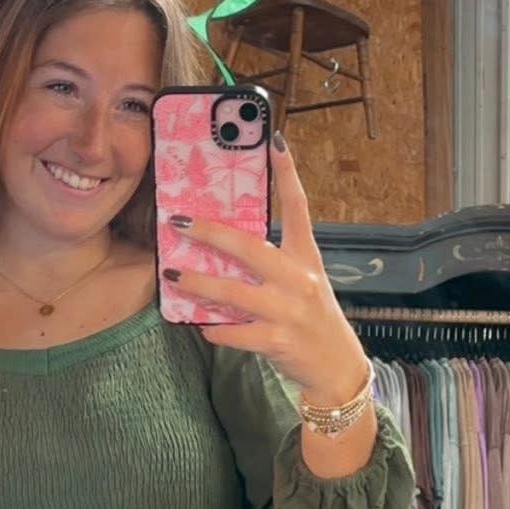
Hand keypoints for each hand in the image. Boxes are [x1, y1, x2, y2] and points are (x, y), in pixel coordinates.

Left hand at [164, 134, 367, 402]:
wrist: (337, 368)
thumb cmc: (313, 320)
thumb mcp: (304, 282)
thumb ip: (275, 263)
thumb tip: (228, 246)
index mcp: (307, 257)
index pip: (298, 208)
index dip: (287, 173)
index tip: (274, 141)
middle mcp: (299, 279)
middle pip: (250, 247)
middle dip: (210, 233)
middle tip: (178, 221)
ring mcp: (288, 310)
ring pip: (233, 292)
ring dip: (198, 284)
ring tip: (172, 275)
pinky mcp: (277, 340)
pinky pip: (234, 332)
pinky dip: (213, 329)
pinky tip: (201, 326)